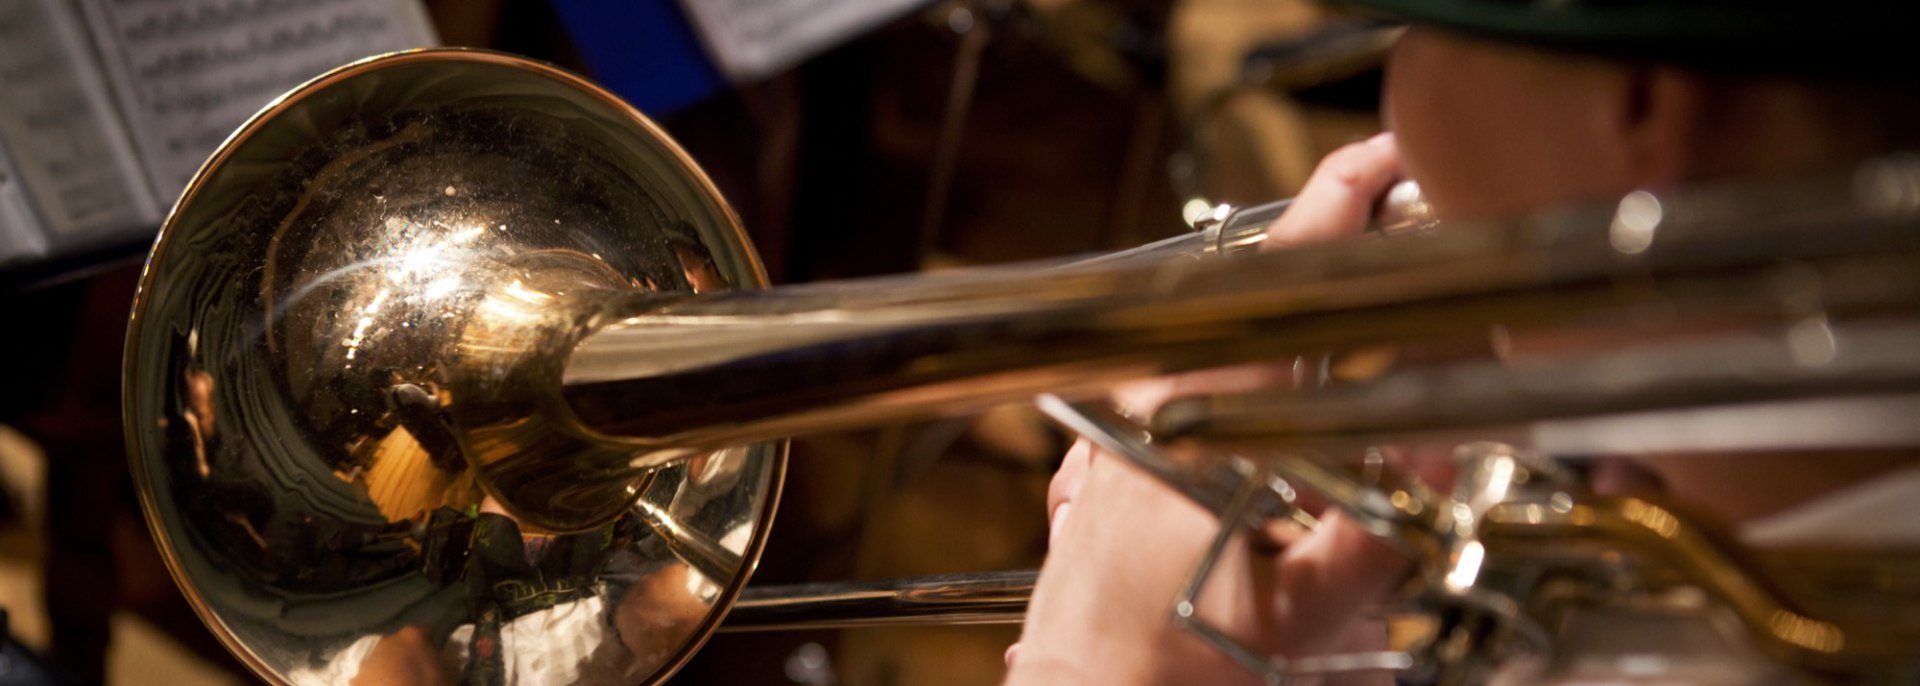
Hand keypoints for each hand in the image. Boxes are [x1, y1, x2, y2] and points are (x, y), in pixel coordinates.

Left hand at [1004, 134, 1413, 684]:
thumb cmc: (1179, 667)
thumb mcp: (1308, 614)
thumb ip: (1386, 534)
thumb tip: (1450, 459)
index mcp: (1199, 419)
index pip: (1280, 283)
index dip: (1337, 207)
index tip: (1391, 166)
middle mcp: (1151, 404)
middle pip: (1252, 289)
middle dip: (1333, 248)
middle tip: (1403, 226)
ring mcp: (1124, 424)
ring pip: (1222, 331)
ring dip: (1298, 307)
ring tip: (1368, 304)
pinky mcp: (1115, 453)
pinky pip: (1193, 374)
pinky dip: (1255, 357)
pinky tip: (1295, 386)